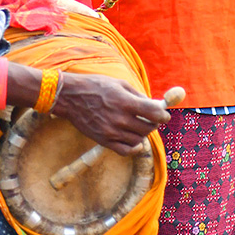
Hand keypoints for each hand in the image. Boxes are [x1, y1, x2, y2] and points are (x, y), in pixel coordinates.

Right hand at [52, 72, 170, 154]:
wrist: (70, 97)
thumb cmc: (96, 86)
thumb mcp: (120, 84)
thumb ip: (138, 96)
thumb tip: (154, 105)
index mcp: (125, 102)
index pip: (154, 113)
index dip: (163, 115)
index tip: (164, 115)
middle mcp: (120, 119)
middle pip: (148, 128)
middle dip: (153, 123)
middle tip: (150, 119)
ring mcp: (112, 132)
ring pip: (139, 140)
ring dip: (142, 133)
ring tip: (138, 125)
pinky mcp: (104, 141)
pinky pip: (126, 150)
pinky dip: (133, 146)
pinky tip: (132, 138)